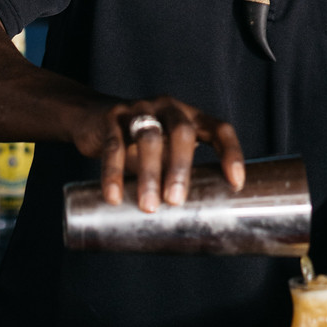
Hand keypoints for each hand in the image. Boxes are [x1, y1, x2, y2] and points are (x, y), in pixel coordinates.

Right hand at [75, 94, 244, 212]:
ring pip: (148, 137)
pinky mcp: (111, 117)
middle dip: (181, 168)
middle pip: (182, 132)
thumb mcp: (164, 151)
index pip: (219, 128)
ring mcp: (140, 108)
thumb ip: (176, 173)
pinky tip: (114, 197)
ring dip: (150, 173)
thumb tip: (191, 220)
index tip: (235, 183)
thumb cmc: (138, 142)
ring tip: (149, 206)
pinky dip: (113, 173)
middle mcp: (168, 107)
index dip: (231, 152)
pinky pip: (113, 145)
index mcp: (189, 116)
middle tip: (176, 201)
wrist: (92, 116)